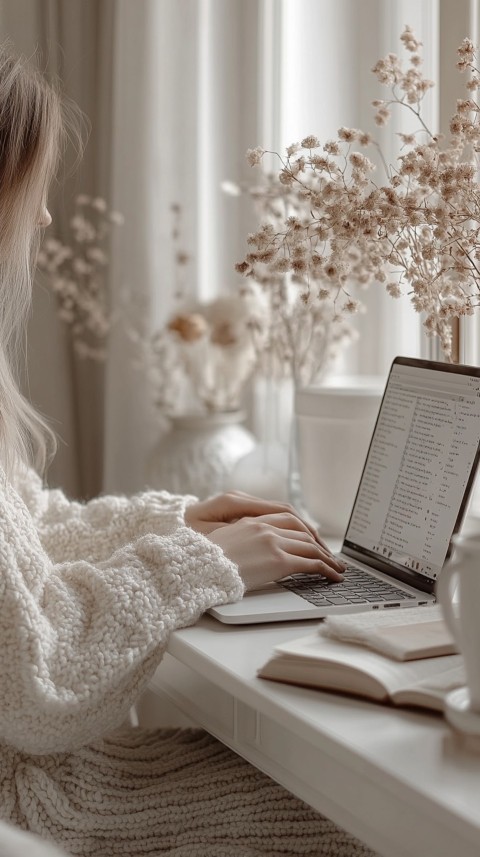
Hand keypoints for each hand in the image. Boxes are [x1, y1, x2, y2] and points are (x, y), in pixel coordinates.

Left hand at [185, 490, 324, 545]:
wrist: (164, 531)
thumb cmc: (182, 537)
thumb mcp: (208, 539)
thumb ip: (237, 537)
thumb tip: (266, 539)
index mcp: (235, 502)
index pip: (281, 512)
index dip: (304, 529)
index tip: (319, 546)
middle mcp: (241, 500)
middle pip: (286, 512)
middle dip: (309, 532)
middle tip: (327, 552)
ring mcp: (241, 506)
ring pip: (281, 515)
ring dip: (301, 532)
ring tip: (319, 550)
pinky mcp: (238, 514)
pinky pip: (270, 519)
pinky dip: (288, 531)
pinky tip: (298, 545)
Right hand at [206, 512, 345, 590]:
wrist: (196, 567)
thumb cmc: (202, 562)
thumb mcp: (221, 544)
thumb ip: (240, 542)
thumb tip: (249, 554)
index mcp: (250, 521)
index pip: (287, 520)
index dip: (304, 531)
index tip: (312, 540)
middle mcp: (264, 527)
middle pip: (303, 533)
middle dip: (320, 545)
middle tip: (330, 557)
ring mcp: (273, 542)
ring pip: (311, 547)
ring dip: (327, 559)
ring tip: (337, 569)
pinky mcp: (278, 560)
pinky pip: (311, 563)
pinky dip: (327, 569)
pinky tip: (333, 577)